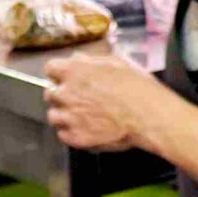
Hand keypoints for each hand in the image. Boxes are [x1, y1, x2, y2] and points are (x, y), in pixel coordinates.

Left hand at [45, 48, 162, 152]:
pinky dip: (71, 133)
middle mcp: (66, 94)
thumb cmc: (137, 88)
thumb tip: (78, 59)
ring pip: (54, 116)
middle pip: (49, 94)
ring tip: (82, 117)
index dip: (59, 74)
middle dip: (61, 96)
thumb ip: (91, 61)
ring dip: (64, 115)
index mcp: (74, 72)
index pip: (50, 69)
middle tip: (78, 99)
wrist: (147, 116)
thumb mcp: (116, 63)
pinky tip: (86, 129)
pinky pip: (63, 135)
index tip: (66, 78)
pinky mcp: (76, 137)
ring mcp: (69, 117)